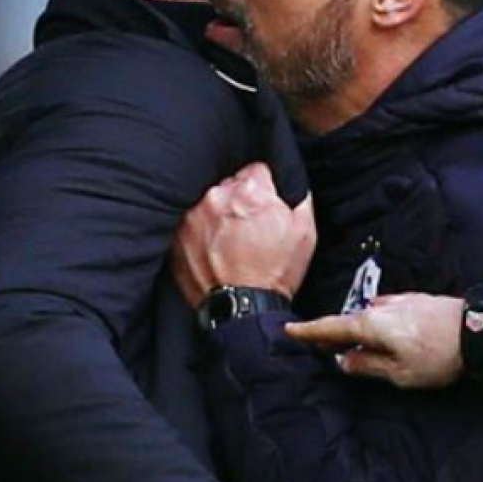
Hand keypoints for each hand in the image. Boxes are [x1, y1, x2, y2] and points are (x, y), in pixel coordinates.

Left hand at [177, 163, 315, 307]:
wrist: (245, 311)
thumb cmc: (274, 275)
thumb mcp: (305, 233)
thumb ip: (299, 198)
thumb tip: (293, 186)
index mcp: (249, 192)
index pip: (256, 170)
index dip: (265, 188)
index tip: (265, 205)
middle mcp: (216, 198)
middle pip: (230, 185)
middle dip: (240, 201)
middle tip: (249, 229)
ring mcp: (192, 217)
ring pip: (209, 204)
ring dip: (219, 217)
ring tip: (231, 244)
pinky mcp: (177, 238)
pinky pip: (191, 224)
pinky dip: (202, 234)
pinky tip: (216, 252)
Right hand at [285, 294, 465, 388]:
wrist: (481, 331)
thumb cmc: (440, 356)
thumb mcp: (400, 373)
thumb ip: (368, 366)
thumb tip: (344, 361)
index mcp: (372, 324)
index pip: (331, 327)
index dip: (309, 331)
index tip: (289, 329)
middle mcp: (382, 307)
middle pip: (349, 321)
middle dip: (333, 334)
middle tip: (319, 347)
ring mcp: (401, 300)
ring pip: (370, 316)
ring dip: (358, 330)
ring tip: (352, 345)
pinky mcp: (418, 300)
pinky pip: (387, 312)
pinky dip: (377, 323)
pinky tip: (383, 334)